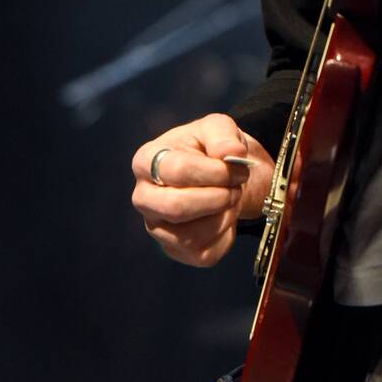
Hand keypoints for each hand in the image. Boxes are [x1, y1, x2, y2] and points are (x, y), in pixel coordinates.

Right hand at [130, 114, 274, 267]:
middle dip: (217, 198)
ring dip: (224, 216)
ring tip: (231, 198)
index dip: (214, 171)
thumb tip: (232, 153)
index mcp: (146, 161)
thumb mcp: (217, 128)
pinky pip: (204, 253)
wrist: (218, 176)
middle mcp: (143, 197)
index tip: (238, 167)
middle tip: (236, 187)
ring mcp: (156, 227)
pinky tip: (225, 215)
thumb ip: (223, 134)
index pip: (176, 171)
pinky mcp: (175, 250)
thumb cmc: (209, 149)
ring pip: (191, 235)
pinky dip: (226, 235)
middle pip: (176, 208)